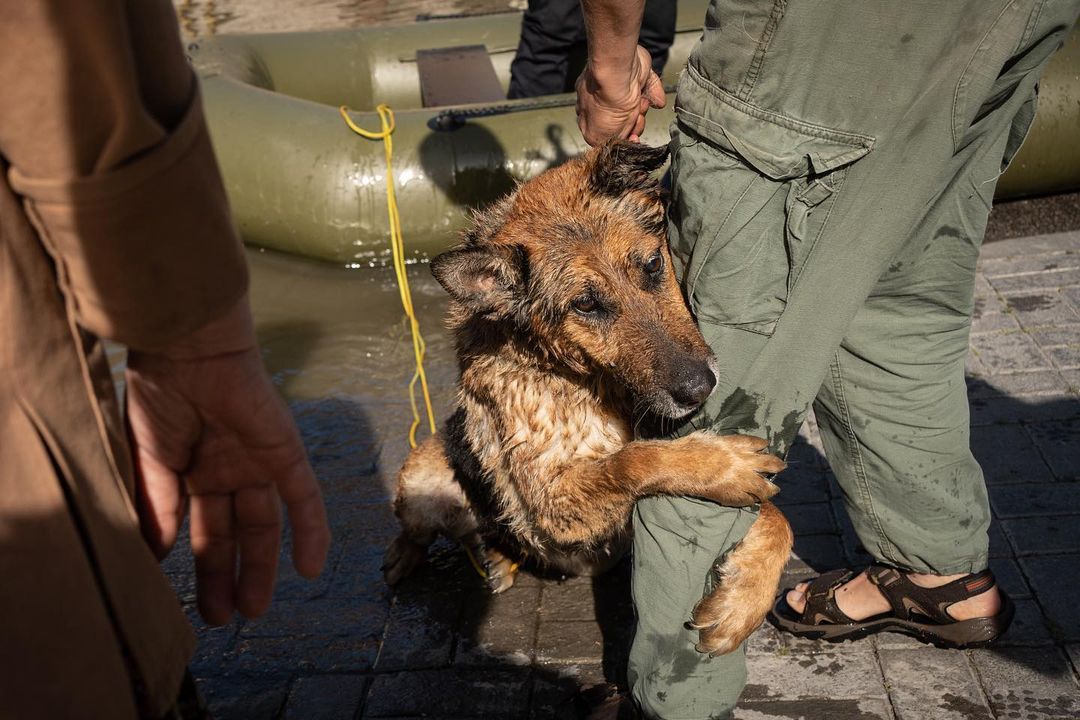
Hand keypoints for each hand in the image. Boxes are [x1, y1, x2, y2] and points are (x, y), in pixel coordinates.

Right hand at [126, 299, 330, 624]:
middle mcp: (229, 470)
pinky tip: (311, 569)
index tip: (189, 605)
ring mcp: (259, 462)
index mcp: (194, 471)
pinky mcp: (285, 451)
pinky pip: (304, 497)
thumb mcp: (149, 460)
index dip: (199, 566)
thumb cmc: (161, 395)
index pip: (201, 528)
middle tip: (221, 619)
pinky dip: (311, 531)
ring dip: (264, 565)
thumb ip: (156, 505)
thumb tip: (155, 556)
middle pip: (234, 533)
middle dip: (228, 575)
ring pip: (266, 524)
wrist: (188, 350)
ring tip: (254, 609)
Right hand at [575, 44, 665, 145]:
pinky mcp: (638, 75)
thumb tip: (615, 145)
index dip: (621, 137)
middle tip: (634, 119)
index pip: (608, 131)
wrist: (619, 72)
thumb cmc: (605, 102)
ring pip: (638, 107)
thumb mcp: (597, 136)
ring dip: (642, 110)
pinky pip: (651, 90)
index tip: (630, 139)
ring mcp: (621, 86)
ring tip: (640, 104)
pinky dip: (655, 95)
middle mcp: (603, 98)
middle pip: (625, 120)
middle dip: (633, 123)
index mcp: (590, 112)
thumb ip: (603, 143)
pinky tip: (653, 100)